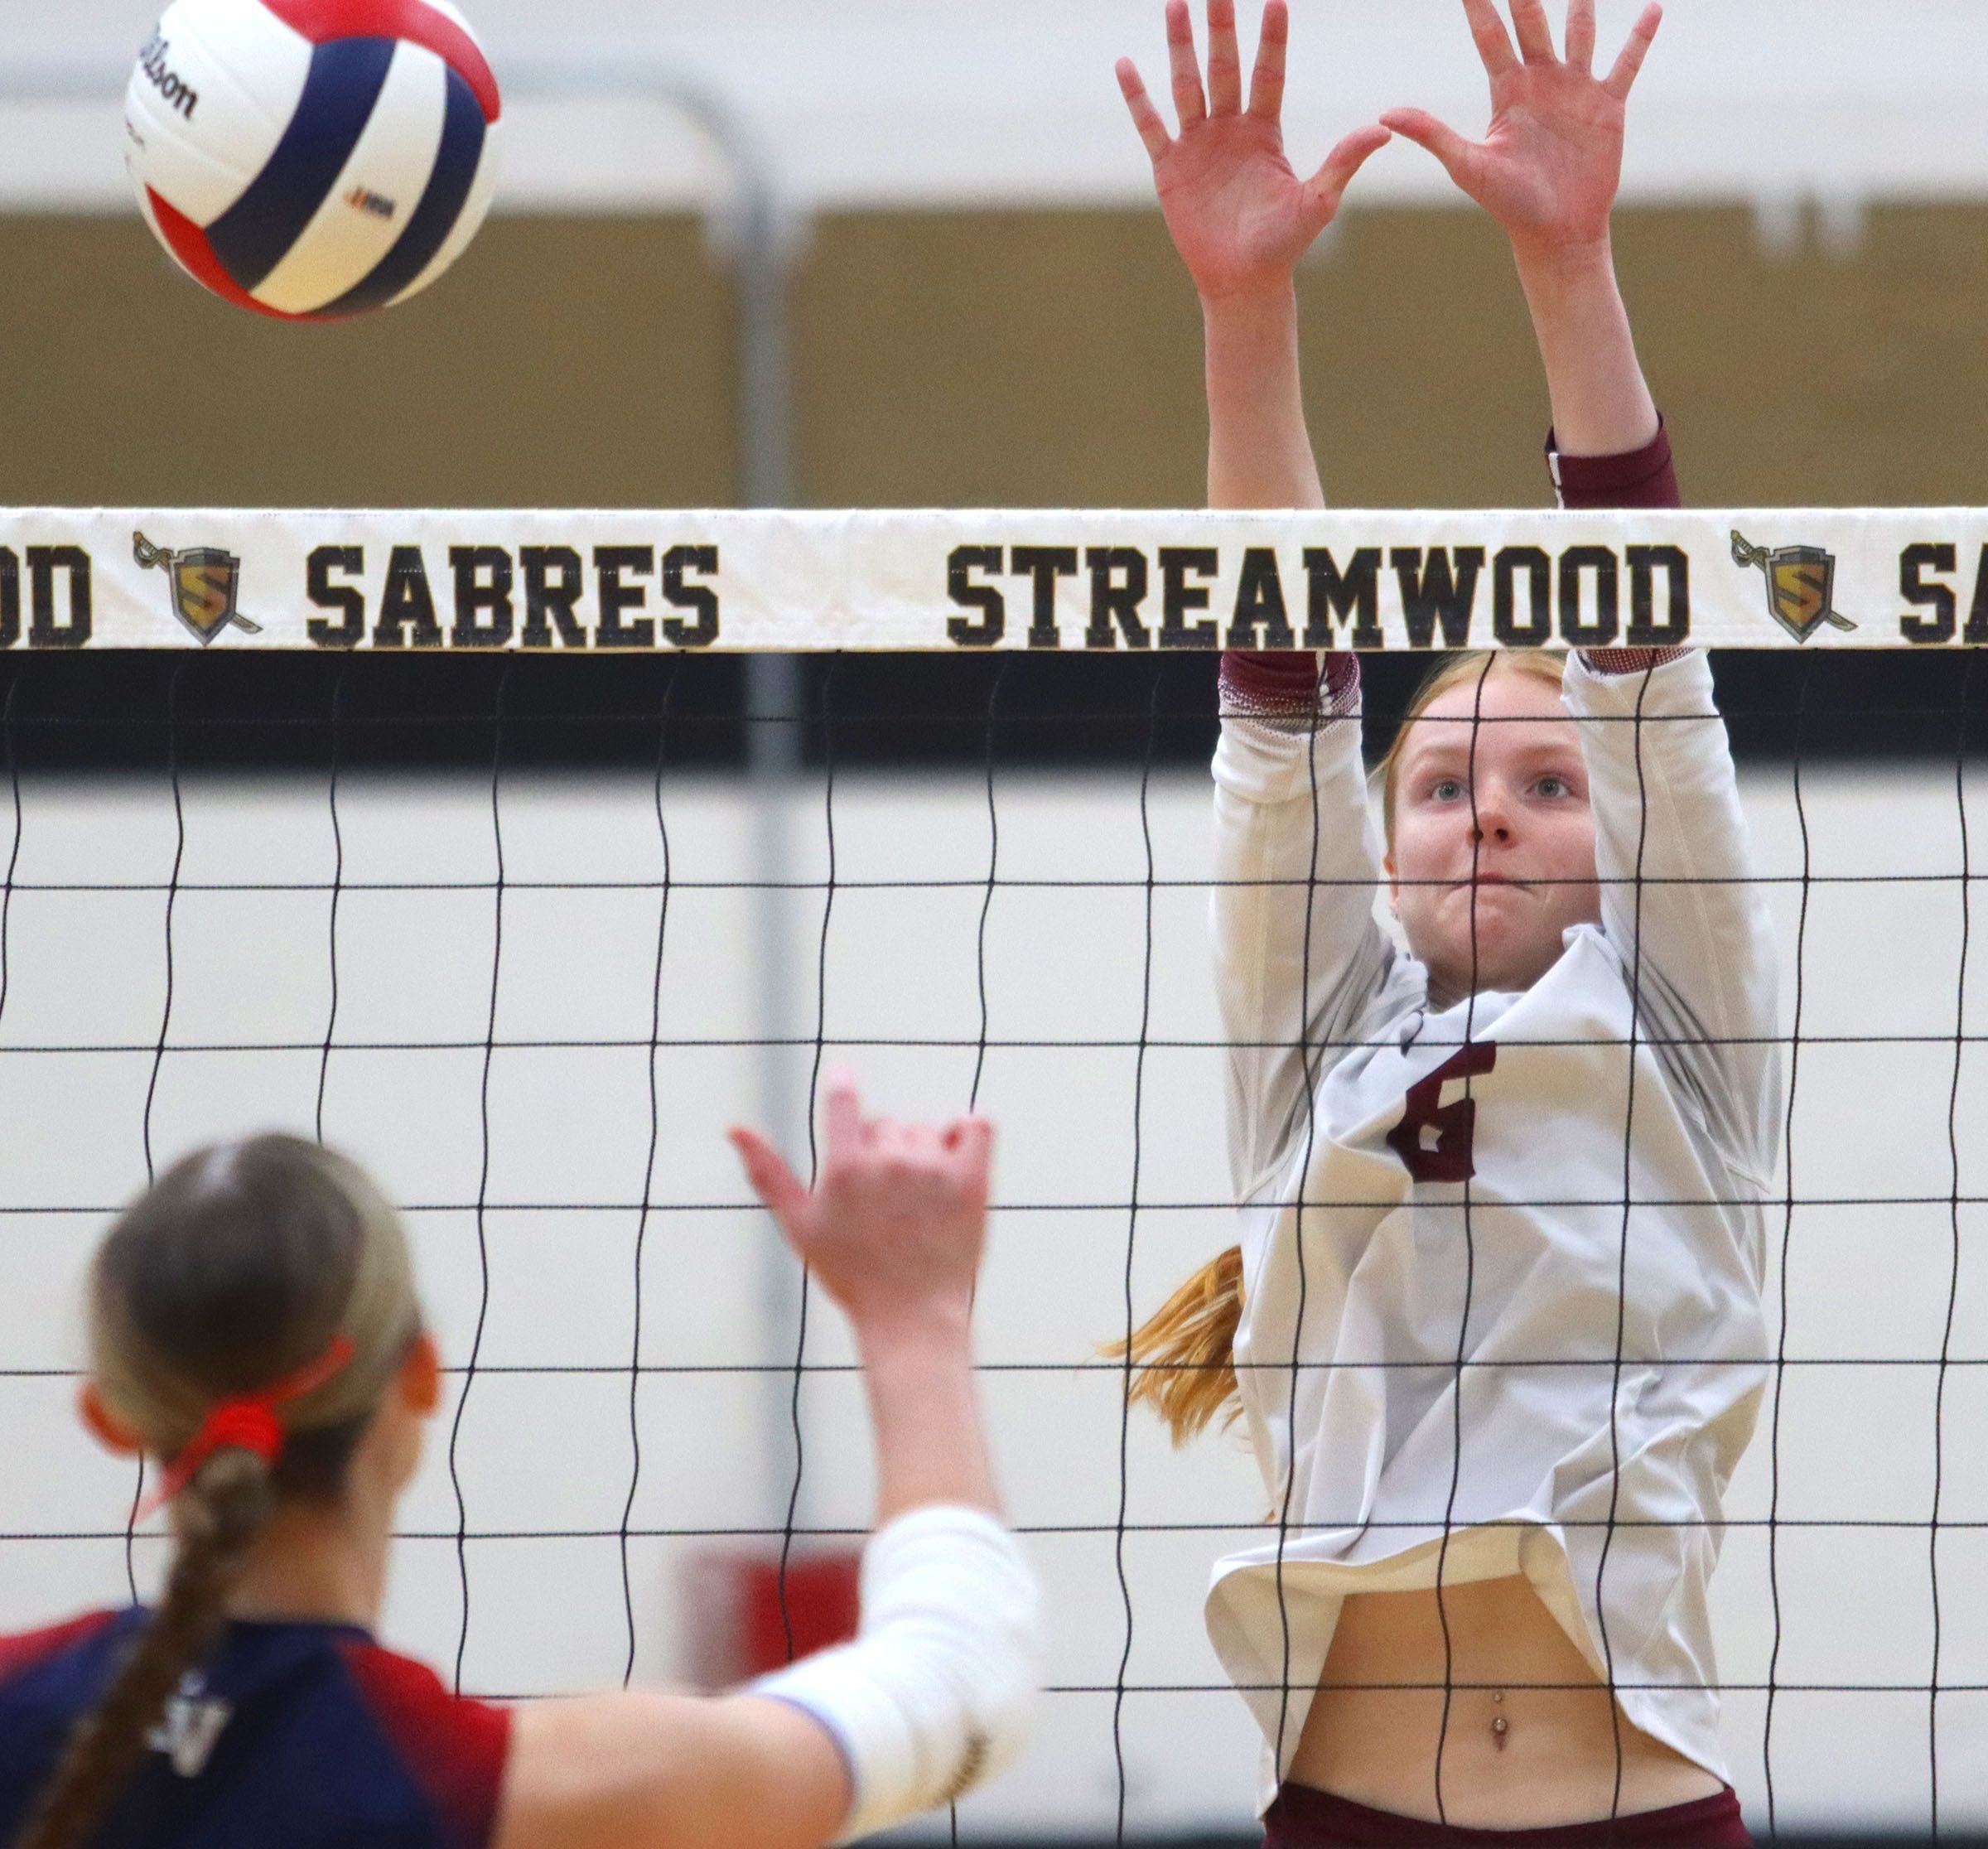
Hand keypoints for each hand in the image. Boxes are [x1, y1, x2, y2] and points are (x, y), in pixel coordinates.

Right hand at [730, 1070, 991, 1340]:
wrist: (911, 1316)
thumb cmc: (851, 1275)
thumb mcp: (799, 1225)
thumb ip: (768, 1173)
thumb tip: (733, 1127)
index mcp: (844, 1169)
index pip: (844, 1103)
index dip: (842, 1085)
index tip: (843, 1074)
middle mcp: (888, 1162)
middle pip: (886, 1125)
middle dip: (882, 1151)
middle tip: (884, 1200)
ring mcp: (933, 1169)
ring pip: (926, 1130)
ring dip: (923, 1151)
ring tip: (917, 1200)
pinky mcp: (971, 1180)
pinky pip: (976, 1127)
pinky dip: (967, 1133)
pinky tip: (956, 1157)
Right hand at [1118, 0, 1388, 303]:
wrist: (1243, 281)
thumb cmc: (1283, 245)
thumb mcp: (1318, 202)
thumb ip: (1343, 162)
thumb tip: (1382, 130)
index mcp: (1265, 132)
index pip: (1269, 73)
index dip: (1271, 38)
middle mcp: (1230, 129)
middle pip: (1225, 67)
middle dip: (1221, 26)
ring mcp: (1199, 145)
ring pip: (1187, 85)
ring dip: (1181, 46)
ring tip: (1176, 4)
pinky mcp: (1171, 167)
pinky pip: (1152, 126)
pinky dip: (1138, 98)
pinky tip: (1126, 64)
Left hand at [1382, 0, 1660, 261]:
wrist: (1555, 232)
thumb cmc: (1508, 203)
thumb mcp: (1468, 165)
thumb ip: (1432, 134)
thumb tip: (1385, 115)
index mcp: (1506, 90)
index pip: (1489, 33)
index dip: (1479, 2)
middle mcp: (1540, 80)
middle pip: (1532, 20)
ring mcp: (1575, 89)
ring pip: (1580, 31)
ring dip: (1583, 3)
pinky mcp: (1607, 105)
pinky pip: (1626, 64)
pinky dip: (1640, 38)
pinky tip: (1654, 8)